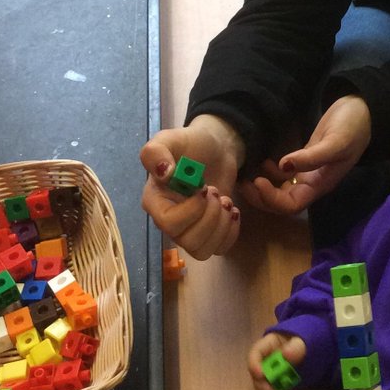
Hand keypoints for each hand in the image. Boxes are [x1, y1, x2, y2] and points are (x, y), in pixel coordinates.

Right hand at [140, 113, 245, 260]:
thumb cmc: (191, 144)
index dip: (191, 210)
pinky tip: (233, 210)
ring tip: (226, 201)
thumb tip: (163, 173)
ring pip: (203, 250)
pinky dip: (231, 232)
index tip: (203, 188)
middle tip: (216, 192)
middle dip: (210, 217)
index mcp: (156, 202)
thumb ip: (156, 152)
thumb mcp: (170, 139)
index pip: (168, 223)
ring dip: (221, 225)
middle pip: (187, 241)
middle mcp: (169, 221)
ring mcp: (190, 230)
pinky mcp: (210, 232)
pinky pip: (219, 249)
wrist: (216, 149)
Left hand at [239, 96, 371, 215]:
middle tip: (243, 181)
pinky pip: (283, 174)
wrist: (362, 110)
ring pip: (280, 190)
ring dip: (261, 186)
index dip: (271, 199)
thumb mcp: (335, 142)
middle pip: (281, 203)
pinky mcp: (304, 159)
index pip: (291, 206)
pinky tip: (261, 160)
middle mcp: (312, 184)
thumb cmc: (353, 127)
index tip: (257, 180)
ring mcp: (307, 172)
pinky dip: (269, 172)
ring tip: (246, 173)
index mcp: (320, 185)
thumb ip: (312, 157)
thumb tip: (284, 166)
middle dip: (260, 197)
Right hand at [248, 331, 306, 389]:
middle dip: (262, 386)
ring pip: (258, 388)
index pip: (255, 353)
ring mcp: (266, 375)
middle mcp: (263, 361)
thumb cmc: (302, 344)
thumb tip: (285, 355)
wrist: (309, 351)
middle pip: (255, 375)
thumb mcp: (301, 342)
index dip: (254, 364)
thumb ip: (295, 347)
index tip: (260, 375)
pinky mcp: (272, 385)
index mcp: (267, 346)